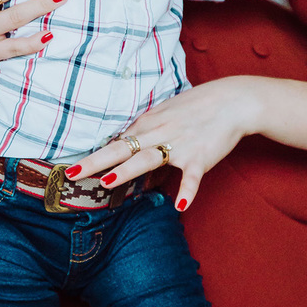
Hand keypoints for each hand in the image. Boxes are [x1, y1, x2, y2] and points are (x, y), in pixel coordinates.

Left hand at [67, 75, 255, 210]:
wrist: (234, 100)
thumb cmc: (200, 106)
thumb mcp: (168, 112)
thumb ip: (147, 131)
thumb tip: (127, 148)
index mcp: (150, 122)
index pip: (117, 141)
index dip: (94, 155)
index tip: (72, 167)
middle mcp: (160, 133)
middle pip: (123, 148)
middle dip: (97, 161)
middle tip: (73, 173)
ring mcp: (180, 145)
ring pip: (149, 159)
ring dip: (128, 171)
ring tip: (108, 183)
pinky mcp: (201, 157)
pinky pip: (192, 176)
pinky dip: (187, 191)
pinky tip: (179, 206)